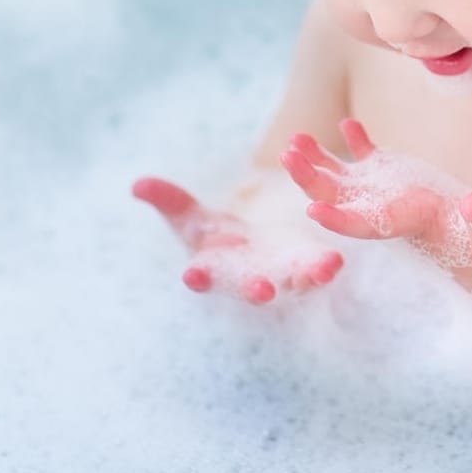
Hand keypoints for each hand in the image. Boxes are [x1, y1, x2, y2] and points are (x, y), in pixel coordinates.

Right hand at [132, 176, 343, 304]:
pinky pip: (315, 270)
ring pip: (291, 282)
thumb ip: (167, 201)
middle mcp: (246, 279)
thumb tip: (137, 183)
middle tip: (261, 289)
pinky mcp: (303, 268)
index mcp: (215, 269)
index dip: (197, 277)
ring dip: (306, 277)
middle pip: (249, 288)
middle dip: (255, 289)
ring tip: (324, 268)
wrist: (252, 251)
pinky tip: (335, 261)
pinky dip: (324, 267)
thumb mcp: (189, 218)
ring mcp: (278, 278)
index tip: (192, 276)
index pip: (203, 277)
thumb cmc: (215, 237)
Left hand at [280, 119, 471, 272]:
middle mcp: (388, 212)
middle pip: (339, 200)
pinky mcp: (398, 180)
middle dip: (311, 181)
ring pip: (343, 180)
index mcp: (407, 226)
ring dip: (318, 162)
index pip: (366, 227)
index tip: (312, 213)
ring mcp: (388, 195)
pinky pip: (369, 161)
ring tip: (295, 140)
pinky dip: (356, 142)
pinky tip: (347, 122)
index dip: (339, 221)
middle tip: (286, 156)